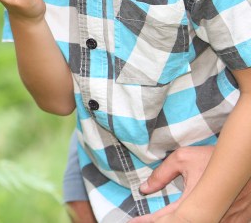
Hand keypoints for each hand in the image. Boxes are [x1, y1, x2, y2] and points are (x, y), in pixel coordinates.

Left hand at [129, 145, 250, 221]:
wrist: (245, 160)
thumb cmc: (213, 157)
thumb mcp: (183, 159)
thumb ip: (162, 174)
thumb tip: (144, 189)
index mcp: (195, 201)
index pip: (167, 218)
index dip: (148, 221)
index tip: (134, 222)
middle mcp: (211, 215)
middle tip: (144, 221)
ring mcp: (225, 221)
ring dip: (179, 221)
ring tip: (160, 218)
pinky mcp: (236, 221)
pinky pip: (212, 222)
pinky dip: (195, 221)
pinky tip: (182, 218)